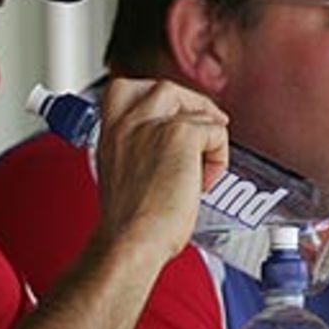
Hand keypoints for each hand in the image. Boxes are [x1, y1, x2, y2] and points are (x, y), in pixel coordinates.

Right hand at [95, 78, 229, 262]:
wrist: (130, 241)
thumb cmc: (127, 225)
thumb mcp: (121, 177)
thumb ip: (136, 154)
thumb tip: (165, 154)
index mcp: (109, 135)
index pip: (122, 91)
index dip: (151, 98)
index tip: (167, 118)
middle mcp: (126, 124)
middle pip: (160, 87)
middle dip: (187, 102)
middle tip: (200, 126)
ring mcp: (151, 125)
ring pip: (192, 103)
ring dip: (207, 128)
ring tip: (204, 159)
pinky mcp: (179, 135)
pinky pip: (216, 131)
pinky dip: (219, 157)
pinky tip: (203, 182)